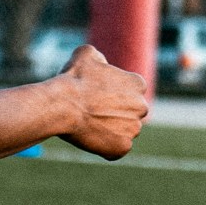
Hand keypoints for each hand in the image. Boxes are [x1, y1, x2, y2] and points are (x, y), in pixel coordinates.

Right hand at [57, 44, 148, 160]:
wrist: (63, 106)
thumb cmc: (73, 79)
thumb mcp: (85, 55)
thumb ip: (99, 57)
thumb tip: (100, 62)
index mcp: (138, 84)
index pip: (131, 92)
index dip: (114, 95)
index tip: (99, 96)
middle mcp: (142, 107)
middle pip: (131, 113)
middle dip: (116, 114)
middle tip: (94, 113)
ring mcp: (134, 129)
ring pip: (124, 131)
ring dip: (111, 130)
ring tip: (90, 125)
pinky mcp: (123, 147)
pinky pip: (116, 149)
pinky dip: (105, 147)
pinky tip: (91, 138)